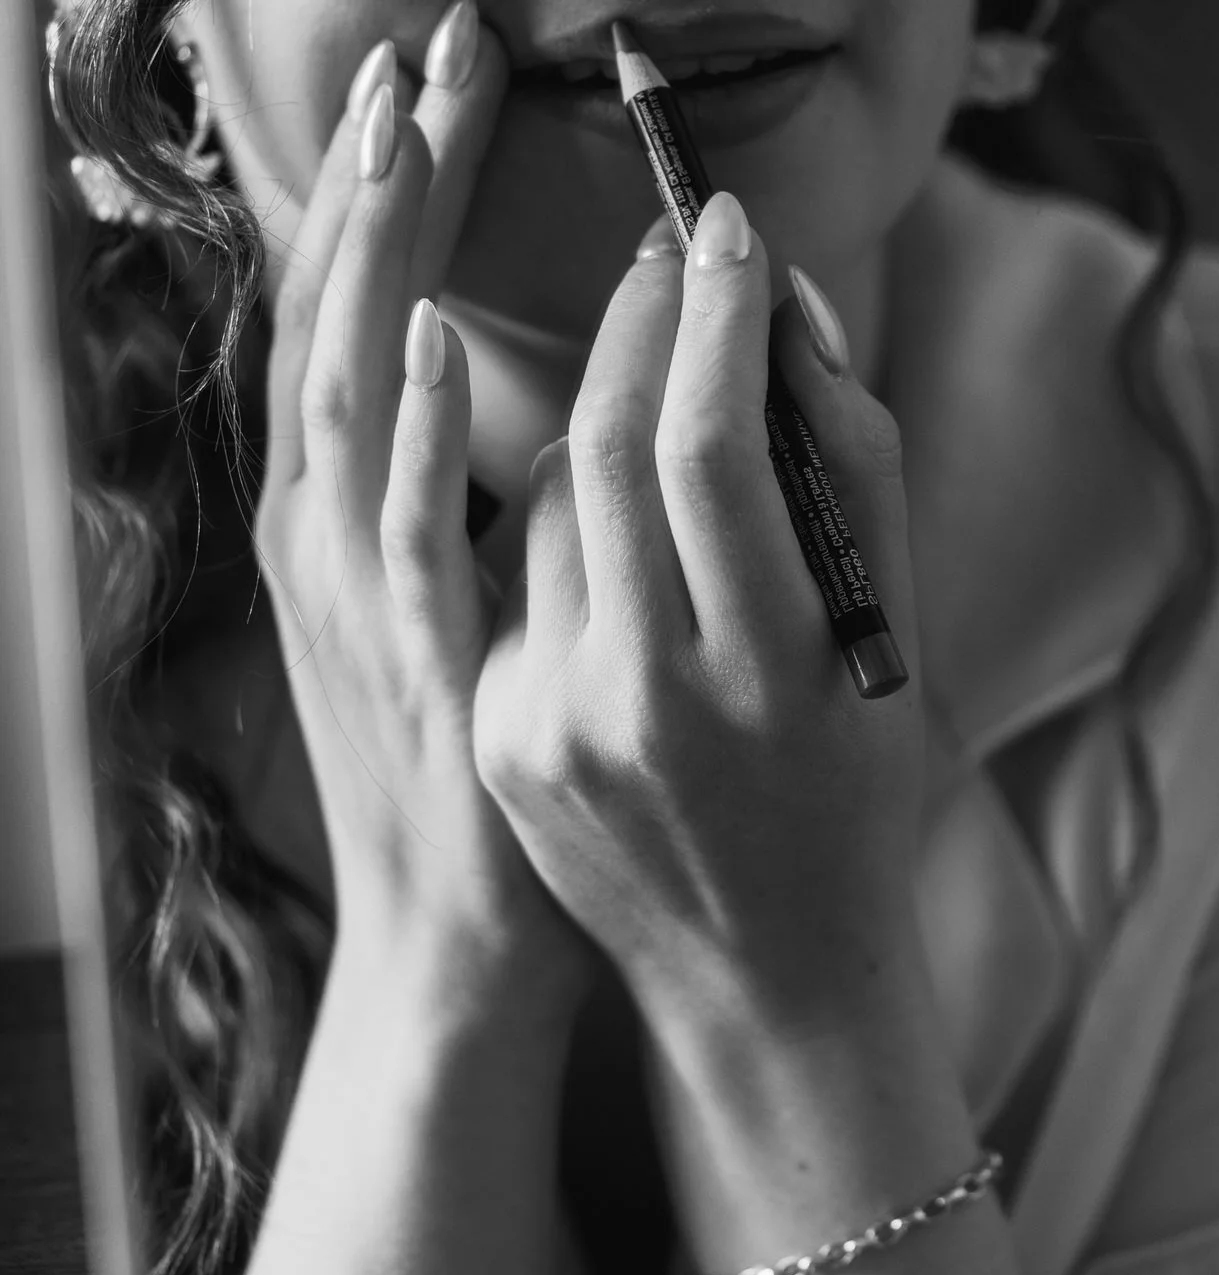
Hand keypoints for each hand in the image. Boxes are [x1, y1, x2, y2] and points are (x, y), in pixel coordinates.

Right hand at [257, 12, 578, 984]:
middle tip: (416, 46)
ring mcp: (352, 599)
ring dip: (375, 251)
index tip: (429, 76)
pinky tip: (411, 331)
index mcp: (358, 514)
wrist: (468, 945)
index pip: (364, 311)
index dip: (390, 193)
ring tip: (402, 122)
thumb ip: (535, 502)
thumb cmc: (506, 771)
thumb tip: (593, 394)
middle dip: (377, 177)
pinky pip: (394, 531)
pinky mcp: (403, 668)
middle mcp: (330, 535)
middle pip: (338, 312)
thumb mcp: (509, 610)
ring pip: (344, 390)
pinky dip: (397, 424)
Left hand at [473, 193, 926, 1036]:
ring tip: (662, 407)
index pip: (713, 445)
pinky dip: (570, 524)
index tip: (724, 229)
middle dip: (639, 321)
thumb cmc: (855, 790)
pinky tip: (621, 543)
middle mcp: (646, 700)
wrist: (769, 972)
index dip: (713, 316)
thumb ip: (856, 473)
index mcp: (770, 675)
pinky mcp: (498, 740)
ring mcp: (554, 726)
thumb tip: (791, 316)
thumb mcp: (895, 642)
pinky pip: (519, 578)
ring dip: (607, 420)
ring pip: (549, 499)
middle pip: (605, 445)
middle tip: (670, 258)